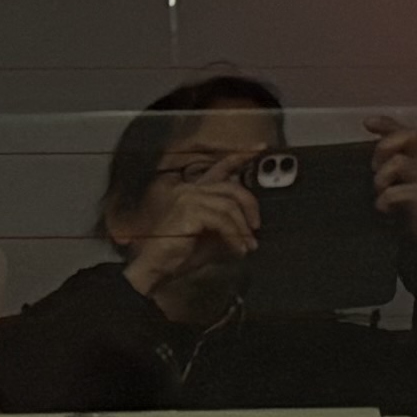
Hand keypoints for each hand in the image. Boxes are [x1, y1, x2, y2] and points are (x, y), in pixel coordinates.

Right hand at [122, 164, 260, 310]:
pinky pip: (222, 221)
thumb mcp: (211, 238)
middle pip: (232, 187)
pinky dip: (234, 237)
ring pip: (229, 206)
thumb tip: (249, 230)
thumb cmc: (178, 255)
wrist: (157, 268)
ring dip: (242, 229)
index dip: (241, 155)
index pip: (220, 168)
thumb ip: (228, 227)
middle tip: (256, 227)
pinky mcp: (188, 210)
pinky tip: (237, 249)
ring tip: (247, 246)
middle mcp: (190, 190)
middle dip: (251, 206)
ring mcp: (188, 198)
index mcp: (194, 192)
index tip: (259, 148)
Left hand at [367, 116, 416, 247]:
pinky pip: (397, 193)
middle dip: (384, 147)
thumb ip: (389, 162)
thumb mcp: (403, 177)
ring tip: (380, 190)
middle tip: (375, 168)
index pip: (404, 130)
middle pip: (408, 136)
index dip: (386, 123)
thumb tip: (370, 153)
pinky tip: (385, 208)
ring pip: (400, 162)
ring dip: (382, 176)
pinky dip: (384, 200)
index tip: (367, 122)